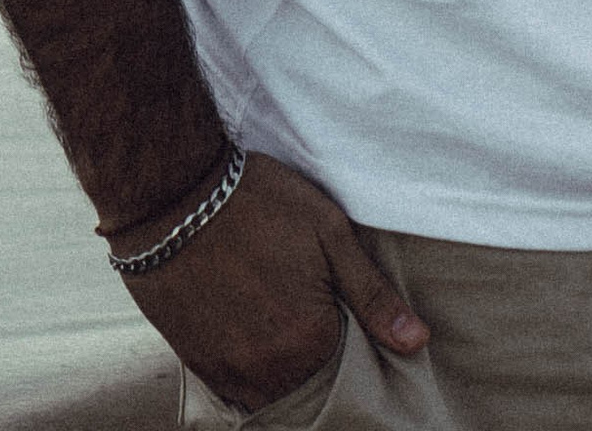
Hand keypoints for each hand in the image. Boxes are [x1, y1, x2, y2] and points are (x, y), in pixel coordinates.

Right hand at [120, 148, 427, 407]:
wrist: (174, 194)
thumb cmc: (258, 203)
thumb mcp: (328, 232)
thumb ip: (372, 295)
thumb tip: (417, 342)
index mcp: (308, 342)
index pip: (348, 377)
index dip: (356, 352)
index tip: (352, 324)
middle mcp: (267, 371)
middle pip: (309, 391)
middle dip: (321, 369)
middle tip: (319, 323)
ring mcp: (227, 372)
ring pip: (270, 396)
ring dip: (286, 375)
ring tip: (288, 329)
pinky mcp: (195, 363)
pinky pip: (235, 391)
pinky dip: (251, 375)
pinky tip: (255, 336)